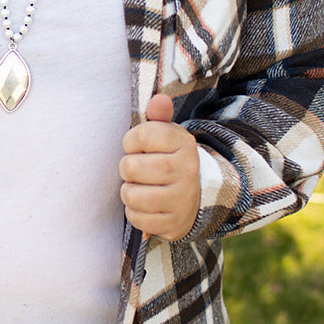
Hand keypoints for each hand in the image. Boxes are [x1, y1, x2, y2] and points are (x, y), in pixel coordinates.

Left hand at [120, 93, 200, 240]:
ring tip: (140, 187)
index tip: (137, 146)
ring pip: (131, 195)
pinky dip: (135, 213)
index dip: (130, 141)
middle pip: (130, 167)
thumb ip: (159, 116)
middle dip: (127, 168)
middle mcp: (186, 170)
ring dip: (129, 191)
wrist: (197, 197)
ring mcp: (181, 199)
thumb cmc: (171, 160)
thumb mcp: (168, 135)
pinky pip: (137, 218)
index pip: (139, 136)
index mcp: (183, 144)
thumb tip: (159, 99)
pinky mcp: (174, 224)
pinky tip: (146, 206)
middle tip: (138, 170)